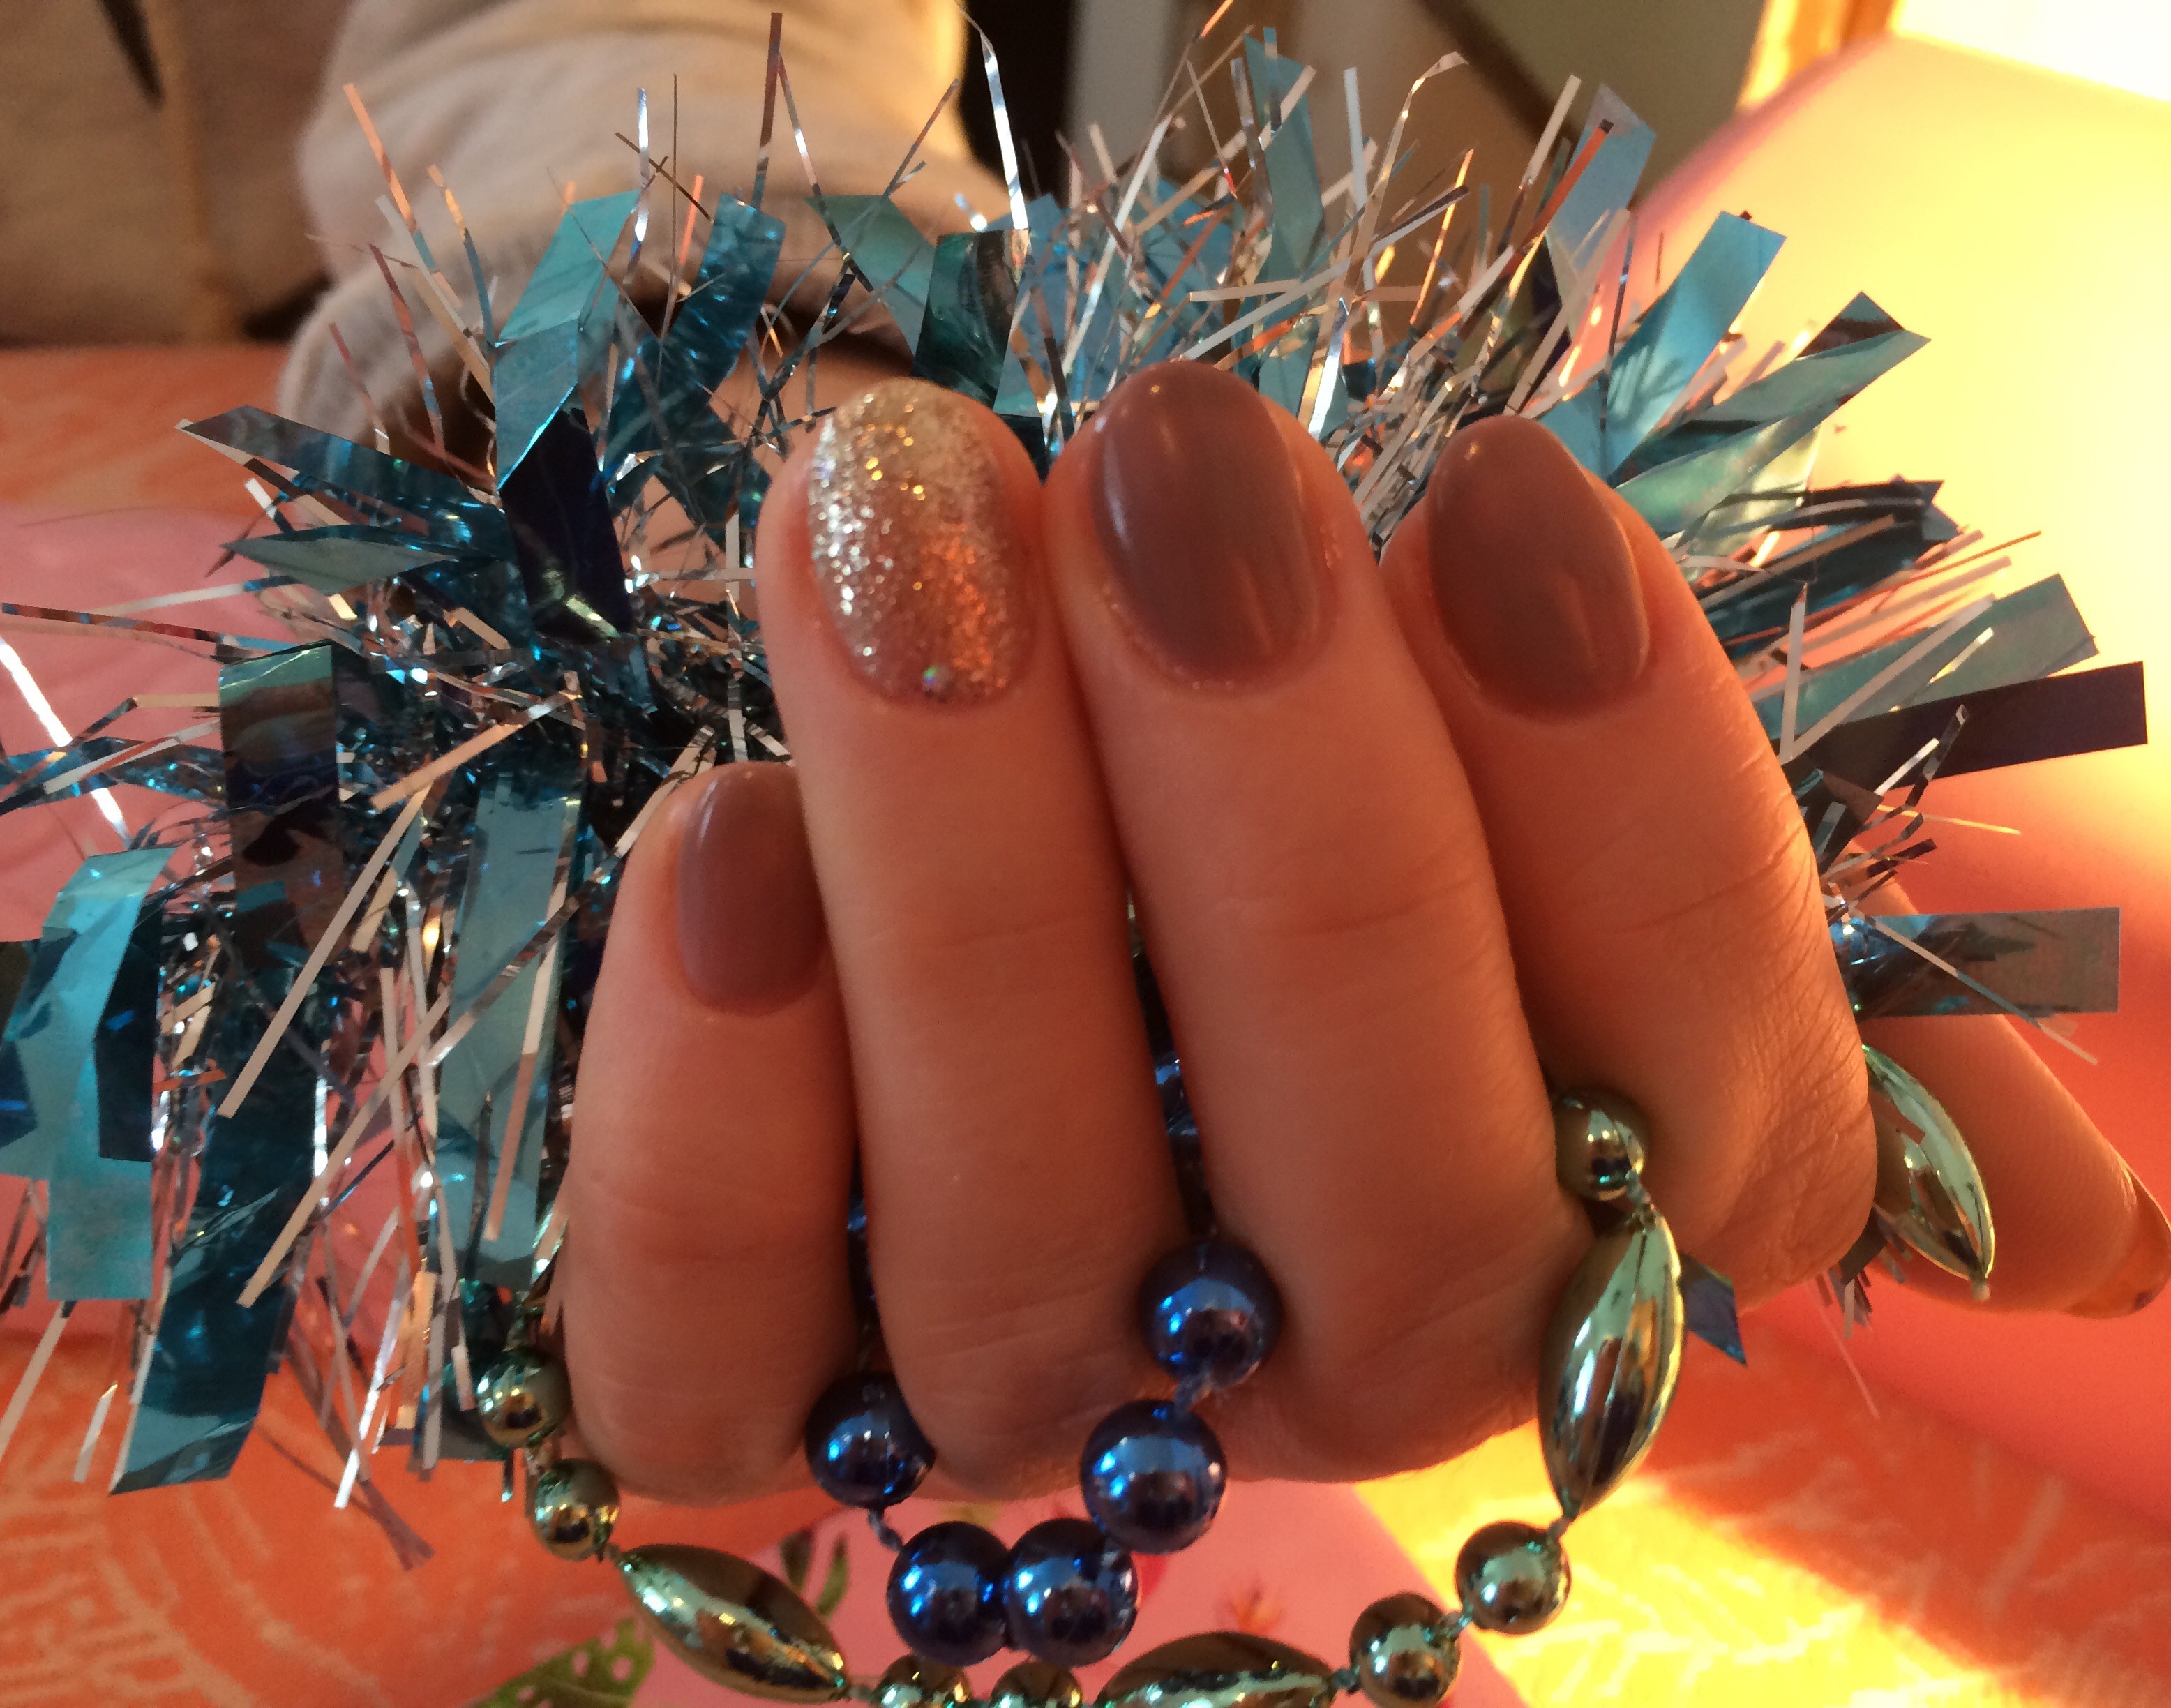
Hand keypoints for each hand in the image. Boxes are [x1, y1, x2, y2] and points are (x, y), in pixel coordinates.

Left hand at [557, 364, 2158, 1506]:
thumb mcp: (1523, 865)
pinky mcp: (712, 1404)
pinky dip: (720, 1108)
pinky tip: (728, 855)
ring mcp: (998, 1399)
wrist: (920, 822)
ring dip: (977, 867)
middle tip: (1195, 474)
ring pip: (1021, 1239)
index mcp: (1544, 1228)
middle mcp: (1286, 1354)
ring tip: (912, 520)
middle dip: (1303, 825)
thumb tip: (2096, 1226)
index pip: (1676, 1127)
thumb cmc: (1252, 810)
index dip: (1627, 826)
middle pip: (1375, 1202)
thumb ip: (1717, 974)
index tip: (1507, 497)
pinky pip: (711, 1342)